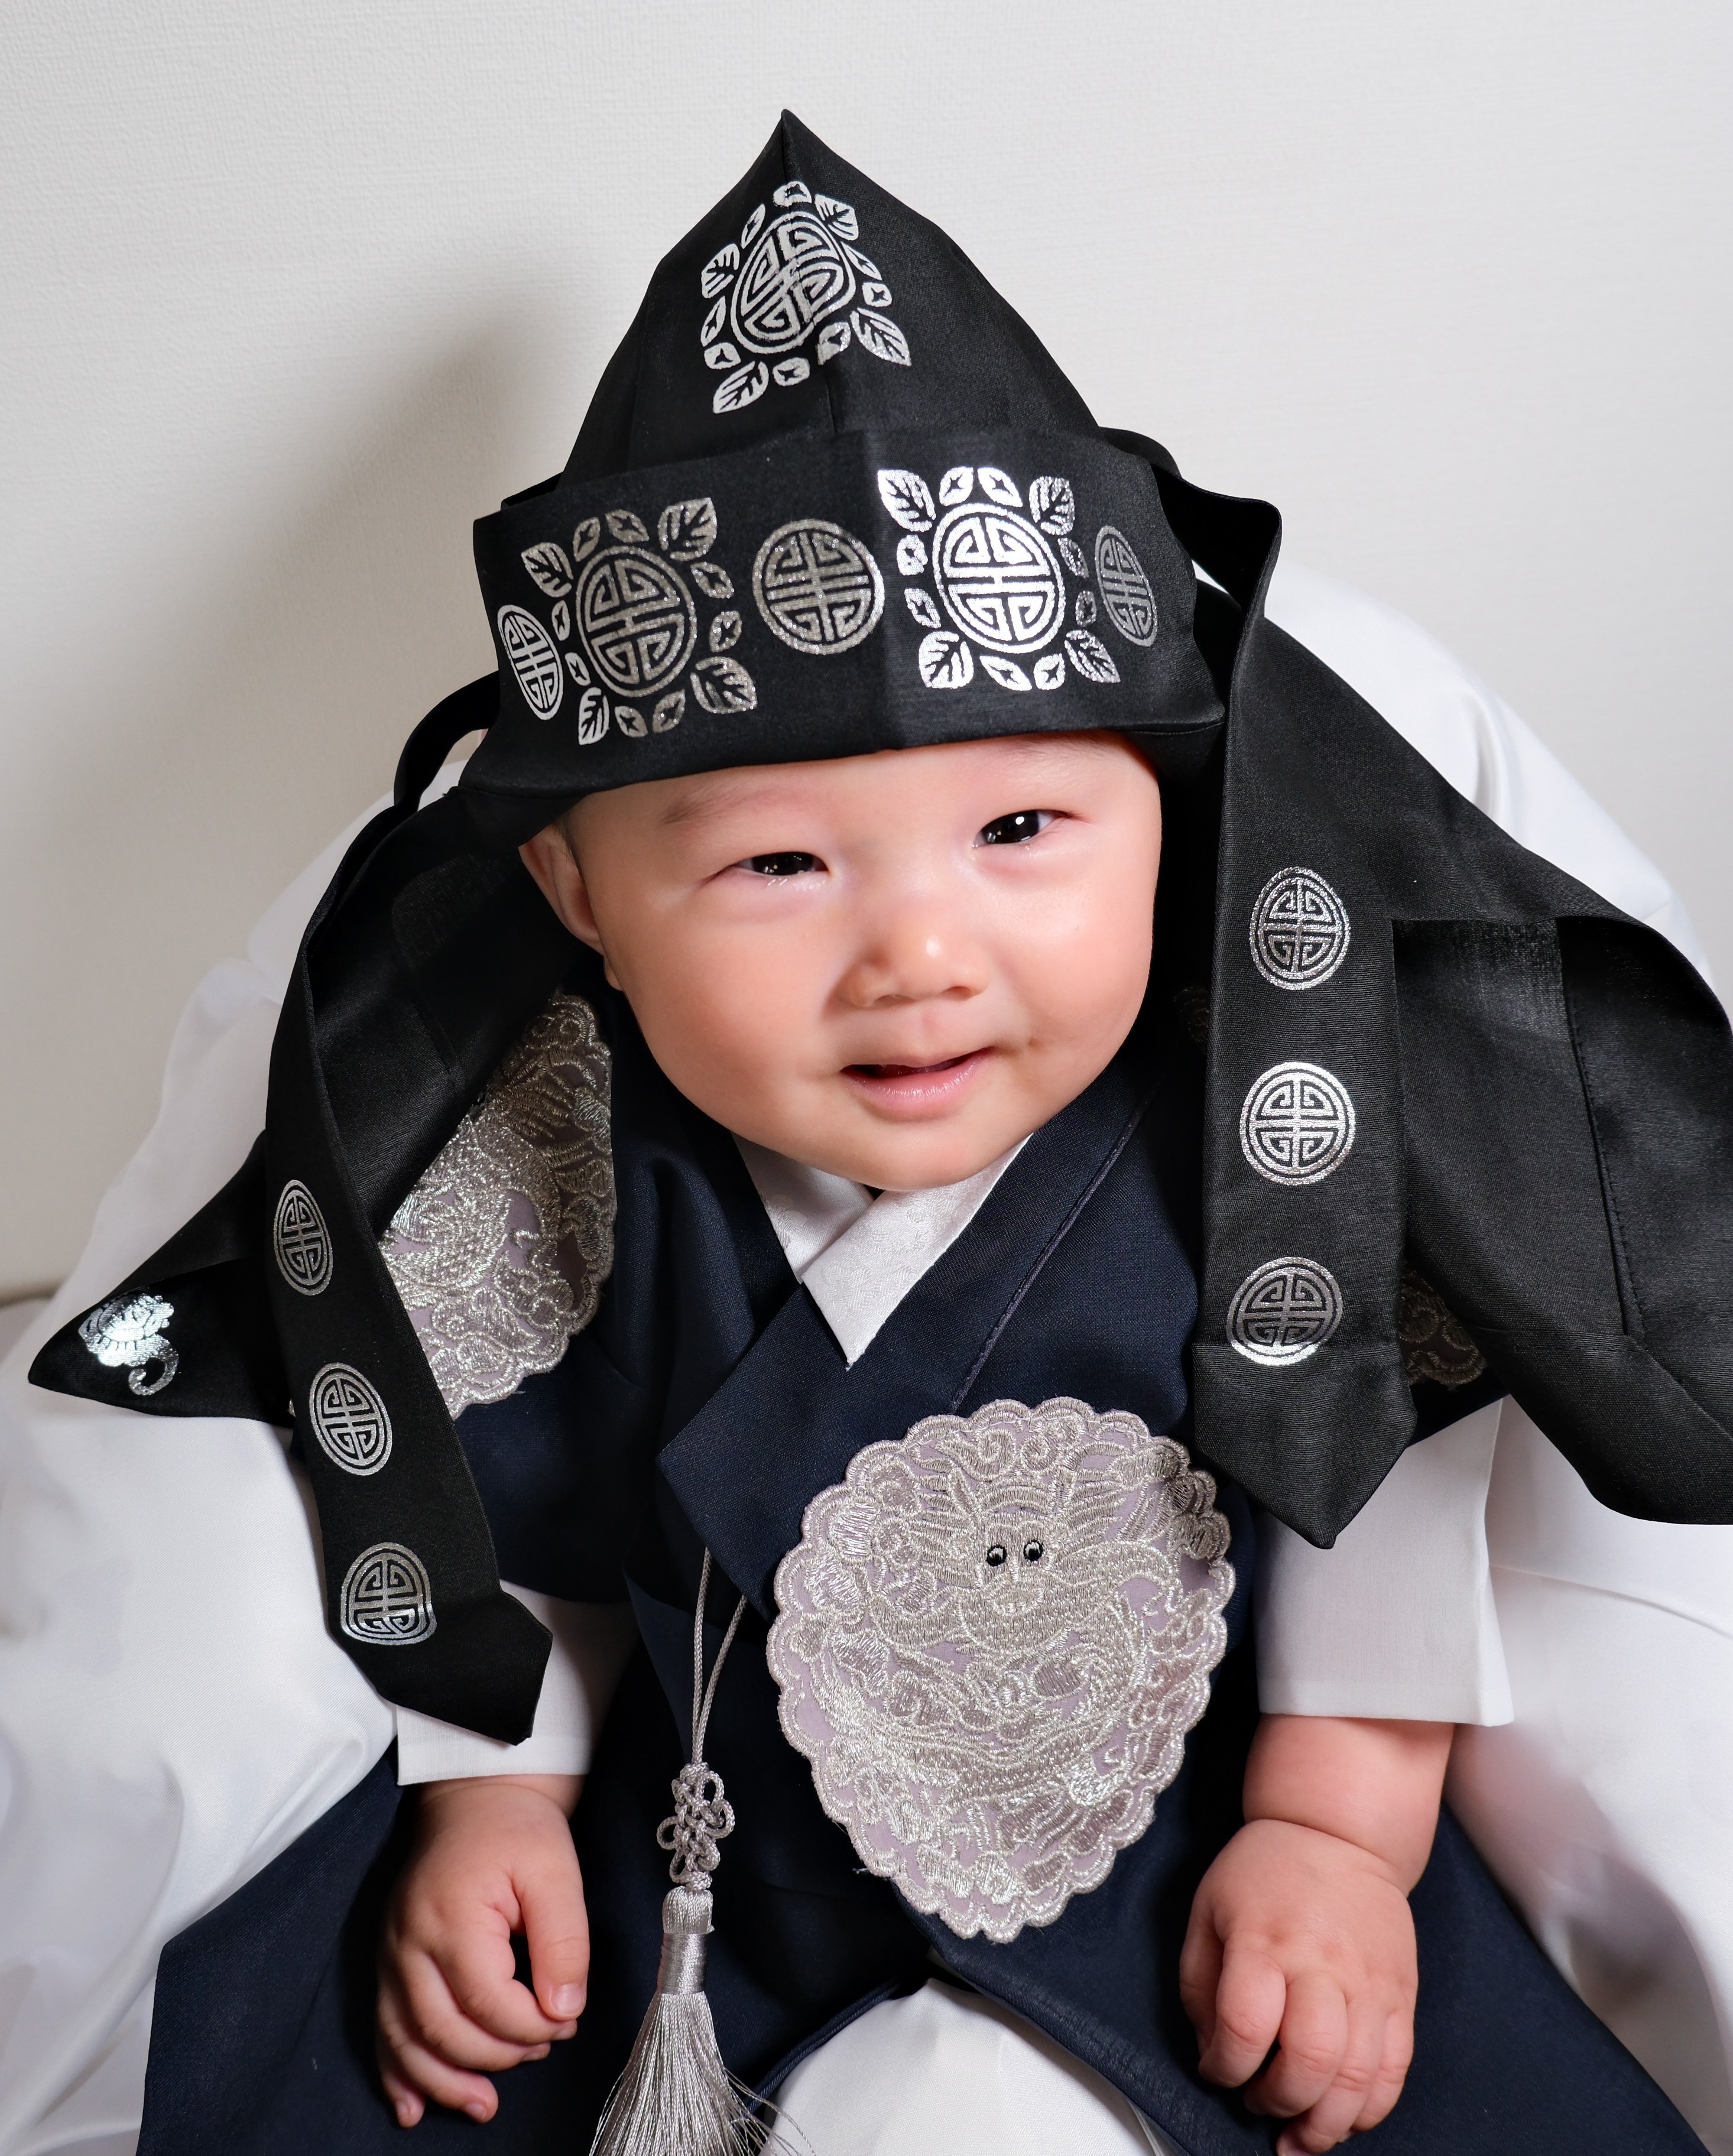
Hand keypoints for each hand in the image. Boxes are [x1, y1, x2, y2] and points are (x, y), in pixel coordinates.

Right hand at [377, 1773, 587, 2126]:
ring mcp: (391, 1955)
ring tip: (484, 2104)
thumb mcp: (557, 1872)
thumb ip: (564, 1942)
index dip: (530, 2025)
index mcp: (452, 1917)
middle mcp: (409, 1942)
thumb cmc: (517, 1833)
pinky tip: (413, 2107)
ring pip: (407, 2041)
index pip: (488, 2001)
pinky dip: (398, 2074)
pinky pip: (383, 2031)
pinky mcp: (388, 1964)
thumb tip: (564, 2010)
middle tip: (543, 2047)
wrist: (475, 1801)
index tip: (566, 2020)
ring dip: (444, 2082)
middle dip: (498, 2054)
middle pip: (444, 2029)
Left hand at [1180, 1817, 1416, 2153]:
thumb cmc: (1264, 1873)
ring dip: (1326, 2126)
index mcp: (1263, 1941)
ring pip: (1358, 2079)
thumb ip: (1200, 1988)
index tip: (1218, 2071)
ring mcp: (1369, 1983)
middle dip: (1278, 2103)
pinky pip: (1395, 2071)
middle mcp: (1321, 1964)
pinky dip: (1369, 2110)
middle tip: (1258, 2102)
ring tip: (1300, 2137)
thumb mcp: (1208, 1912)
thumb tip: (1212, 2055)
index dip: (1224, 2068)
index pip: (1244, 2027)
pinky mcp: (1401, 1996)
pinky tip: (1343, 2118)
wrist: (1338, 1832)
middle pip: (1309, 2061)